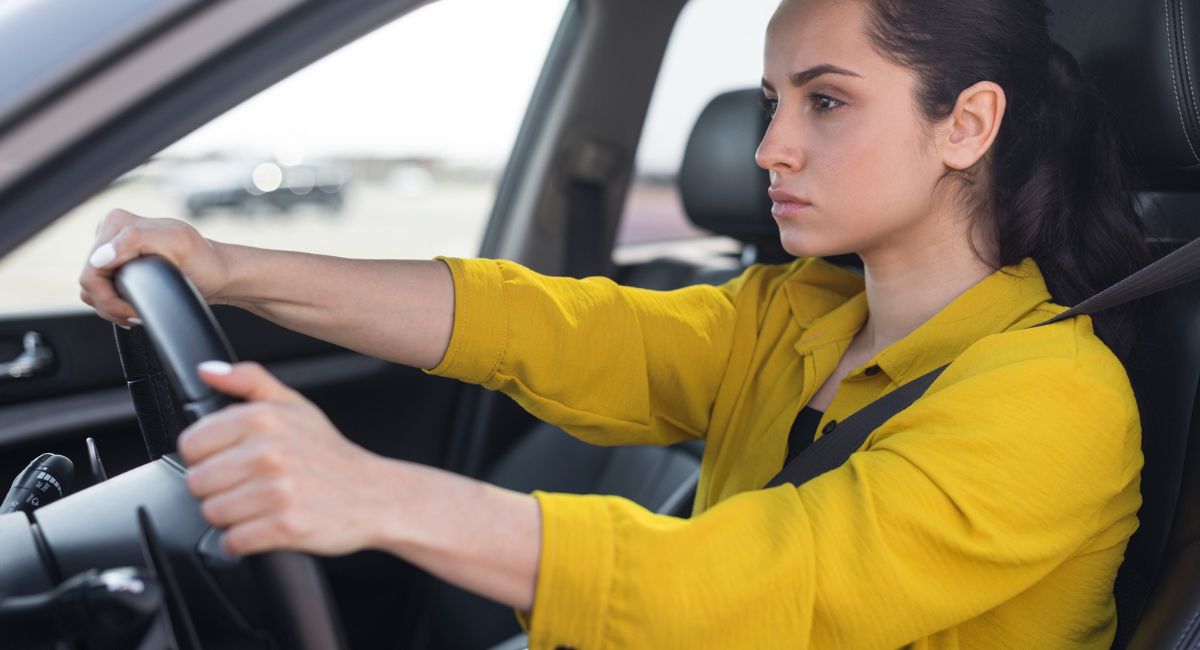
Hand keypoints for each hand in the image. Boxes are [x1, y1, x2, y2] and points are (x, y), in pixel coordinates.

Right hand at [79, 209, 231, 325]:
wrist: (217, 273)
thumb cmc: (203, 259)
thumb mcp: (177, 244)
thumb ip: (135, 240)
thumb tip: (100, 257)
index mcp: (117, 222)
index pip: (91, 270)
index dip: (109, 297)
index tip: (136, 310)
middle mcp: (110, 232)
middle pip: (89, 282)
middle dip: (111, 305)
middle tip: (137, 315)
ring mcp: (111, 250)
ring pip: (91, 290)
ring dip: (112, 307)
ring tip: (137, 313)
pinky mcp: (116, 265)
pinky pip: (99, 291)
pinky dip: (114, 305)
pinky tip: (133, 309)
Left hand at [178, 360, 392, 555]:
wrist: (376, 495)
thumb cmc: (330, 454)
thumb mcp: (295, 405)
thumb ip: (249, 380)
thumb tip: (206, 372)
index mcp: (264, 419)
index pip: (191, 444)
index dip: (206, 455)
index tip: (229, 460)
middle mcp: (269, 453)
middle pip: (198, 483)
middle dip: (217, 489)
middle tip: (247, 486)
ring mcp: (278, 492)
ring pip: (212, 513)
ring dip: (230, 516)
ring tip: (257, 505)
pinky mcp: (285, 527)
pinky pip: (233, 541)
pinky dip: (243, 540)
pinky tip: (263, 526)